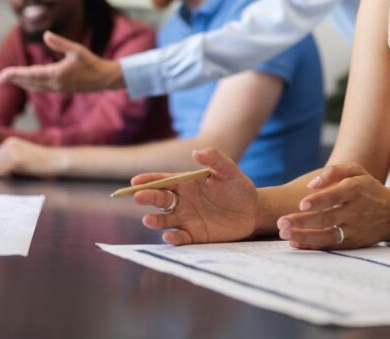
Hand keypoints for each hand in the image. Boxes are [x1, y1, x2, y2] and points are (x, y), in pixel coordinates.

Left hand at [0, 31, 122, 92]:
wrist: (104, 78)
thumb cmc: (91, 62)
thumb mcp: (76, 49)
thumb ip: (60, 42)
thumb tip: (46, 34)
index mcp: (56, 74)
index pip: (29, 74)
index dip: (14, 74)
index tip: (1, 75)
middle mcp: (55, 84)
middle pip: (29, 82)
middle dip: (14, 79)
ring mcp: (58, 88)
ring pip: (34, 87)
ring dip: (21, 83)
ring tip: (10, 79)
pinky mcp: (61, 89)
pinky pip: (41, 88)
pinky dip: (31, 85)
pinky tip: (28, 82)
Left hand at [0, 137, 63, 177]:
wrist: (56, 160)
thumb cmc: (41, 162)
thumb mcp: (22, 155)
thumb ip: (8, 158)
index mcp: (10, 141)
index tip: (9, 172)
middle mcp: (9, 143)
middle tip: (13, 174)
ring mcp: (12, 150)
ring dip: (3, 174)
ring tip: (17, 173)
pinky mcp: (16, 158)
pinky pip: (1, 171)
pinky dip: (7, 176)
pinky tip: (19, 174)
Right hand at [135, 148, 256, 245]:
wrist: (253, 211)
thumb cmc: (239, 187)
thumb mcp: (229, 170)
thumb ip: (214, 159)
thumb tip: (196, 152)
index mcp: (187, 183)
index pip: (163, 181)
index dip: (148, 181)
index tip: (135, 182)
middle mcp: (183, 201)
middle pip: (160, 199)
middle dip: (147, 198)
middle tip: (138, 197)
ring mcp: (187, 219)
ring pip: (165, 220)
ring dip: (155, 220)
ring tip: (148, 219)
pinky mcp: (195, 235)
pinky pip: (180, 237)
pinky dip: (173, 238)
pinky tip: (169, 236)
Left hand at [276, 162, 389, 249]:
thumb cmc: (369, 189)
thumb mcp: (357, 171)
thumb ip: (334, 171)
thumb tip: (312, 184)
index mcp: (356, 190)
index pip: (336, 195)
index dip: (319, 200)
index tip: (302, 203)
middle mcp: (355, 211)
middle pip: (327, 218)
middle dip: (303, 221)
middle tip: (282, 222)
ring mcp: (354, 229)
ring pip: (327, 235)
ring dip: (304, 236)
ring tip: (284, 234)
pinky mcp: (352, 242)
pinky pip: (330, 246)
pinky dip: (313, 246)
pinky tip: (295, 244)